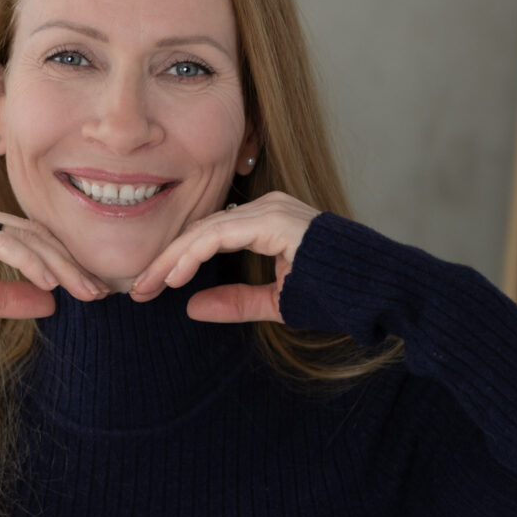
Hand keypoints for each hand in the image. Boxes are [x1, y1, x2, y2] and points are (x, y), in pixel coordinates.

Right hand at [0, 199, 107, 322]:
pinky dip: (29, 261)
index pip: (29, 234)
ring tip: (83, 289)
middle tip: (99, 290)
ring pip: (22, 236)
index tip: (90, 286)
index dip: (63, 258)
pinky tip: (50, 281)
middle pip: (33, 232)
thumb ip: (4, 296)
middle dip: (69, 262)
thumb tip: (50, 303)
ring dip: (58, 264)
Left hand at [129, 192, 318, 323]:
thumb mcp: (276, 302)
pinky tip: (173, 276)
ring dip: (171, 259)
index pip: (208, 236)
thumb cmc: (336, 294)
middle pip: (200, 230)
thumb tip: (192, 308)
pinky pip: (221, 233)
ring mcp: (270, 209)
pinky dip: (193, 253)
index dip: (174, 261)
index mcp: (264, 220)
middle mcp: (265, 207)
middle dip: (164, 261)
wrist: (380, 290)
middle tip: (136, 289)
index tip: (148, 288)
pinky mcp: (274, 220)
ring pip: (205, 230)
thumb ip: (236, 302)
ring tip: (147, 285)